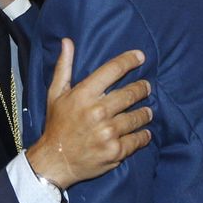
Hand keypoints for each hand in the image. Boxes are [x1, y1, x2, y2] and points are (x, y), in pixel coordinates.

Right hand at [26, 39, 151, 189]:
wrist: (55, 161)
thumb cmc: (57, 125)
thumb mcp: (55, 94)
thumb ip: (64, 67)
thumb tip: (67, 41)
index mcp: (83, 95)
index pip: (112, 70)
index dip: (129, 60)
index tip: (141, 57)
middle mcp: (97, 111)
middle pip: (130, 93)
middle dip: (142, 88)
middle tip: (146, 87)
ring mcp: (108, 132)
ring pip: (137, 116)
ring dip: (145, 112)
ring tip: (147, 111)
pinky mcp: (116, 150)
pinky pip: (138, 139)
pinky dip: (143, 135)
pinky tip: (144, 132)